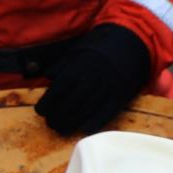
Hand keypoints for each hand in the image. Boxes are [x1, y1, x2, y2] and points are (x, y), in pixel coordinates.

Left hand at [35, 24, 150, 135]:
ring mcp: (107, 88)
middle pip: (71, 103)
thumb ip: (62, 64)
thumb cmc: (100, 47)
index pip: (59, 89)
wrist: (131, 42)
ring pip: (87, 110)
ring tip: (61, 130)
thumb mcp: (78, 50)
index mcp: (79, 66)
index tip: (40, 111)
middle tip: (50, 124)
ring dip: (72, 123)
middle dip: (58, 116)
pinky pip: (107, 112)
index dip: (48, 102)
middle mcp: (92, 78)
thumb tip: (47, 76)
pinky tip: (83, 130)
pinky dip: (95, 123)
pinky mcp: (121, 95)